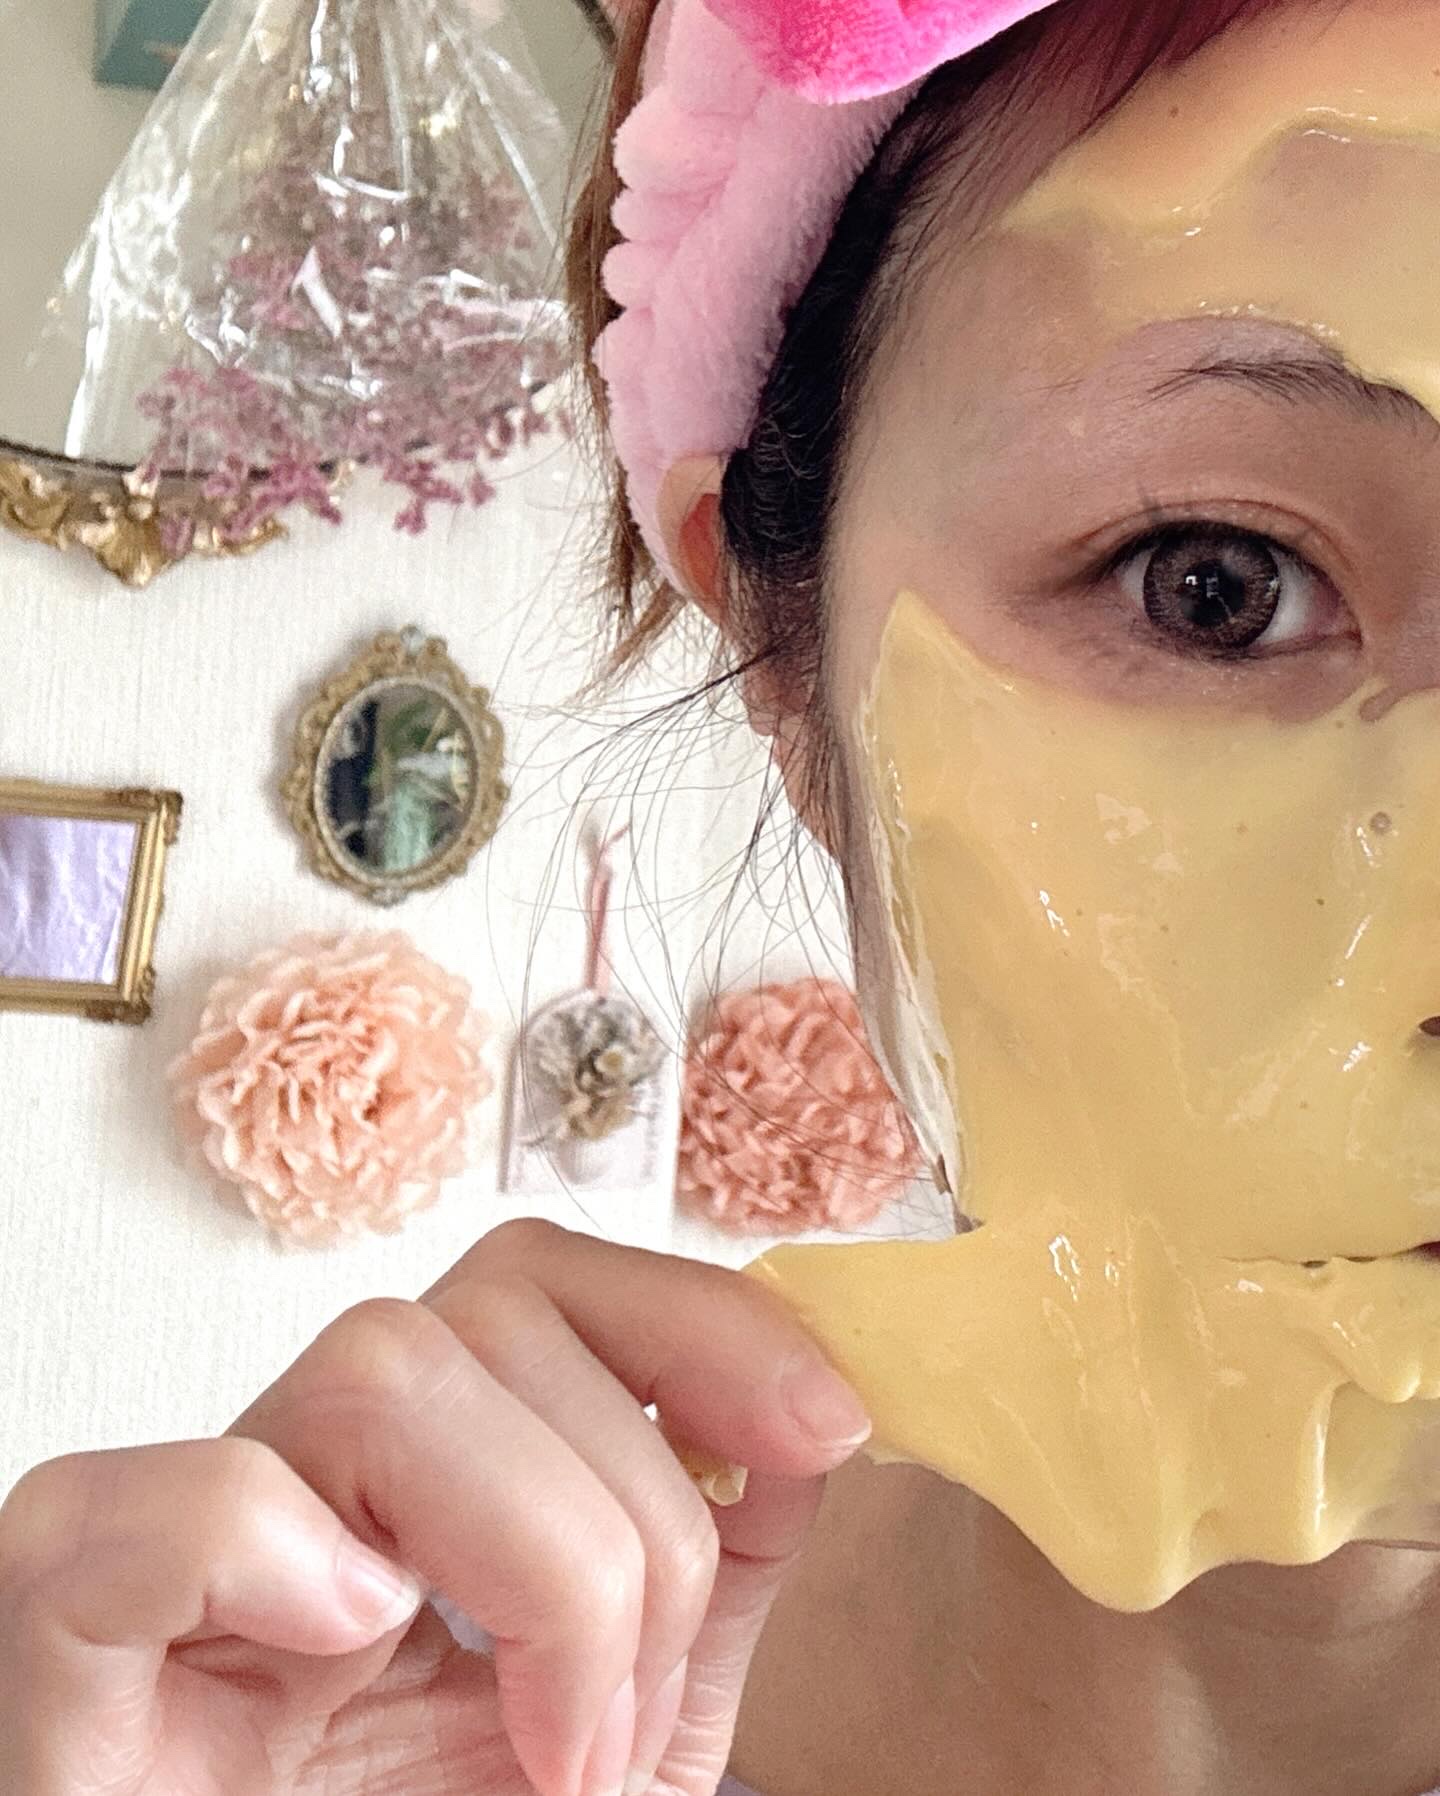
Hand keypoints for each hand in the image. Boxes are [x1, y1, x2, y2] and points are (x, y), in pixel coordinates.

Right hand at [0, 1217, 872, 1795]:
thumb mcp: (631, 1722)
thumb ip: (717, 1570)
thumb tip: (805, 1419)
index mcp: (423, 1490)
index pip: (542, 1277)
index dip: (697, 1316)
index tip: (828, 1426)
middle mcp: (301, 1485)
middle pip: (486, 1317)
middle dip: (629, 1523)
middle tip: (620, 1732)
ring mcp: (174, 1565)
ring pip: (371, 1367)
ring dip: (526, 1558)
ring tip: (543, 1756)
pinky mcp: (60, 1657)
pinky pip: (111, 1514)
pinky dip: (256, 1545)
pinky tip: (347, 1639)